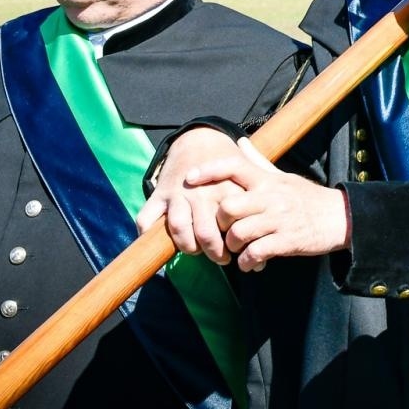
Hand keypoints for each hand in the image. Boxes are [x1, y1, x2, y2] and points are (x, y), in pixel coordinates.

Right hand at [136, 127, 246, 263]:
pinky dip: (147, 233)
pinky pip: (147, 217)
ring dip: (186, 246)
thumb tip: (261, 267)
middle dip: (213, 253)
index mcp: (226, 191)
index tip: (239, 253)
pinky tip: (157, 243)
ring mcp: (178, 194)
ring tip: (195, 249)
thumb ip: (252, 224)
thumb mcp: (246, 187)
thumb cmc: (228, 173)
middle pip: (204, 234)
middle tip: (221, 258)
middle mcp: (202, 193)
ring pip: (178, 228)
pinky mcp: (160, 194)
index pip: (231, 228)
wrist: (200, 140)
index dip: (235, 247)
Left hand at [188, 139, 350, 271]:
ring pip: (239, 233)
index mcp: (268, 180)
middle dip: (220, 224)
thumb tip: (240, 141)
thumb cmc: (307, 198)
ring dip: (232, 247)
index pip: (233, 167)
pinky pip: (256, 253)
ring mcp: (279, 219)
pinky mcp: (287, 241)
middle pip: (228, 207)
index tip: (189, 178)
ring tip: (236, 250)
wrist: (341, 218)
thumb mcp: (283, 176)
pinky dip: (246, 262)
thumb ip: (258, 161)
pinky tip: (249, 262)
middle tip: (224, 231)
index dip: (208, 171)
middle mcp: (272, 197)